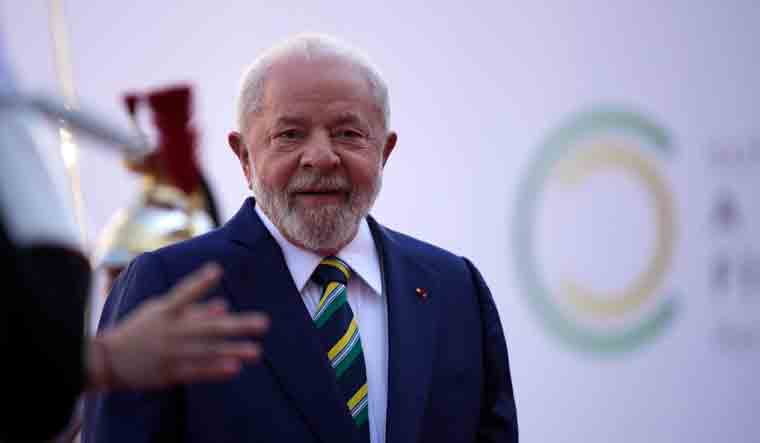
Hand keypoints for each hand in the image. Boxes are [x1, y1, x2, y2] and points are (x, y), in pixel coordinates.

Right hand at [87, 263, 268, 389]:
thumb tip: (224, 306)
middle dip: (237, 325)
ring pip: (207, 351)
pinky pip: (195, 371)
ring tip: (257, 352)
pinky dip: (215, 370)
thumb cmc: (139, 331)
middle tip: (264, 323)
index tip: (217, 269)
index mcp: (164, 311)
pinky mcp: (168, 372)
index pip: (183, 293)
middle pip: (207, 327)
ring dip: (233, 350)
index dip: (198, 281)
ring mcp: (170, 352)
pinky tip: (234, 368)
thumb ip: (193, 309)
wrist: (106, 362)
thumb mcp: (160, 313)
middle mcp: (169, 330)